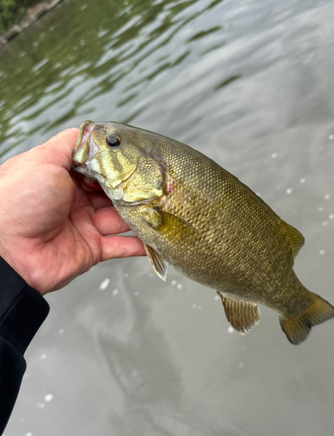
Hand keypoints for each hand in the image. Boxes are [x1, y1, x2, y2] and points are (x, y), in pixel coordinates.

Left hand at [0, 129, 144, 294]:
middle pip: (113, 192)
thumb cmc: (20, 200)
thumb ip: (71, 143)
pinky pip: (121, 246)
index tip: (139, 160)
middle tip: (159, 184)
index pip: (98, 167)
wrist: (8, 252)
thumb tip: (95, 132)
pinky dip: (140, 244)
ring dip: (142, 213)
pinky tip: (158, 236)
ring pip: (121, 218)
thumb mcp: (44, 159)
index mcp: (62, 177)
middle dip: (134, 189)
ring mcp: (84, 225)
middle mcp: (74, 200)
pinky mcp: (92, 250)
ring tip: (165, 206)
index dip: (117, 164)